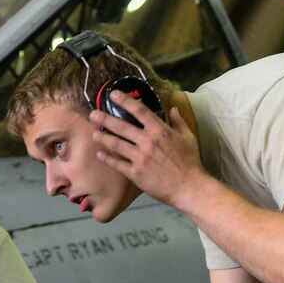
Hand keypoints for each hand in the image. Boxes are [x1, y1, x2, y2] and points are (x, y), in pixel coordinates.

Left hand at [91, 92, 205, 206]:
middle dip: (104, 119)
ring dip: (102, 137)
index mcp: (160, 131)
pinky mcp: (135, 173)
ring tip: (94, 133)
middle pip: (121, 126)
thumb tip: (173, 109)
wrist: (189, 188)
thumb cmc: (190, 162)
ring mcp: (140, 158)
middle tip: (93, 114)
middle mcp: (148, 141)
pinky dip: (107, 158)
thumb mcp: (188, 138)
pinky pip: (117, 164)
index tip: (113, 95)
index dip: (125, 101)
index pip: (139, 110)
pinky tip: (100, 154)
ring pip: (116, 144)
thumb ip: (178, 122)